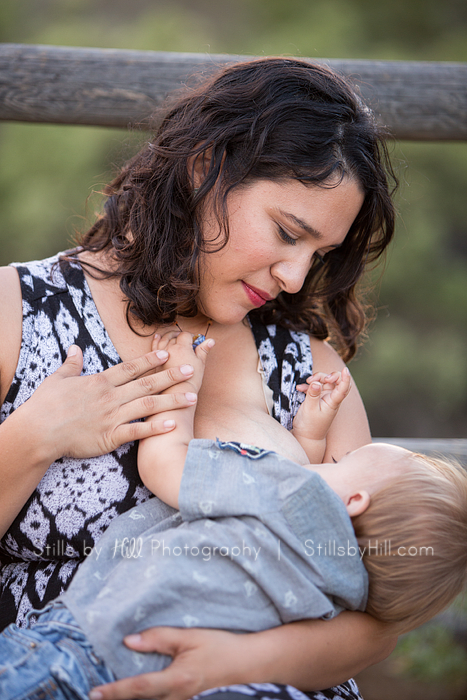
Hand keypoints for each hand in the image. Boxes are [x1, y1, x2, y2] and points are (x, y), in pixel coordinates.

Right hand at [17, 344, 198, 461]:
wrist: (39, 432)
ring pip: (148, 405)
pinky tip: (171, 423)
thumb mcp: (58, 379)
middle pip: (147, 384)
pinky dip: (155, 427)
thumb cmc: (46, 406)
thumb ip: (71, 364)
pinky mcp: (110, 436)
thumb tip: (75, 348)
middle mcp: (110, 397)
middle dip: (171, 376)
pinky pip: (137, 430)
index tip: (167, 353)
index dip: (150, 361)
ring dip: (172, 400)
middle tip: (191, 370)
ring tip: (192, 396)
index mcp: (100, 382)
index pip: (130, 368)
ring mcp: (112, 416)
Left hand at [89, 626, 249, 699]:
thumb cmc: (219, 647)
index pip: (138, 688)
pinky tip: (142, 692)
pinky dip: (149, 698)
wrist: (247, 664)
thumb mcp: (189, 637)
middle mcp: (178, 697)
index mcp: (176, 679)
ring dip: (134, 699)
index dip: (114, 691)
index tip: (94, 693)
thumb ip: (159, 638)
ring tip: (114, 694)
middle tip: (96, 696)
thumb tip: (129, 641)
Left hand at [153, 330, 214, 394]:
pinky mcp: (155, 361)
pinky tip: (158, 336)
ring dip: (169, 336)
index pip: (186, 335)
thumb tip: (211, 340)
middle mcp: (170, 348)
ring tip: (173, 336)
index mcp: (182, 348)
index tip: (194, 341)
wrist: (177, 393)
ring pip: (164, 339)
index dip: (191, 336)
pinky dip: (156, 340)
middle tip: (185, 340)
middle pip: (174, 336)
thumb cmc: (191, 380)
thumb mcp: (200, 364)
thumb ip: (204, 350)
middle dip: (180, 336)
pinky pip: (154, 346)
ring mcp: (161, 354)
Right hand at [293, 368, 350, 441]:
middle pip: (337, 381)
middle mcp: (331, 399)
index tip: (345, 370)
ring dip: (317, 378)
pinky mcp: (317, 398)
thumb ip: (313, 394)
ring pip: (325, 382)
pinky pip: (315, 387)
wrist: (306, 437)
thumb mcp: (309, 409)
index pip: (343, 388)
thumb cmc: (310, 426)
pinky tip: (300, 388)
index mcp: (333, 402)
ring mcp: (325, 398)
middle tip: (318, 378)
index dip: (346, 378)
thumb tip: (316, 382)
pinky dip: (308, 385)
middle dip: (328, 375)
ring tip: (306, 381)